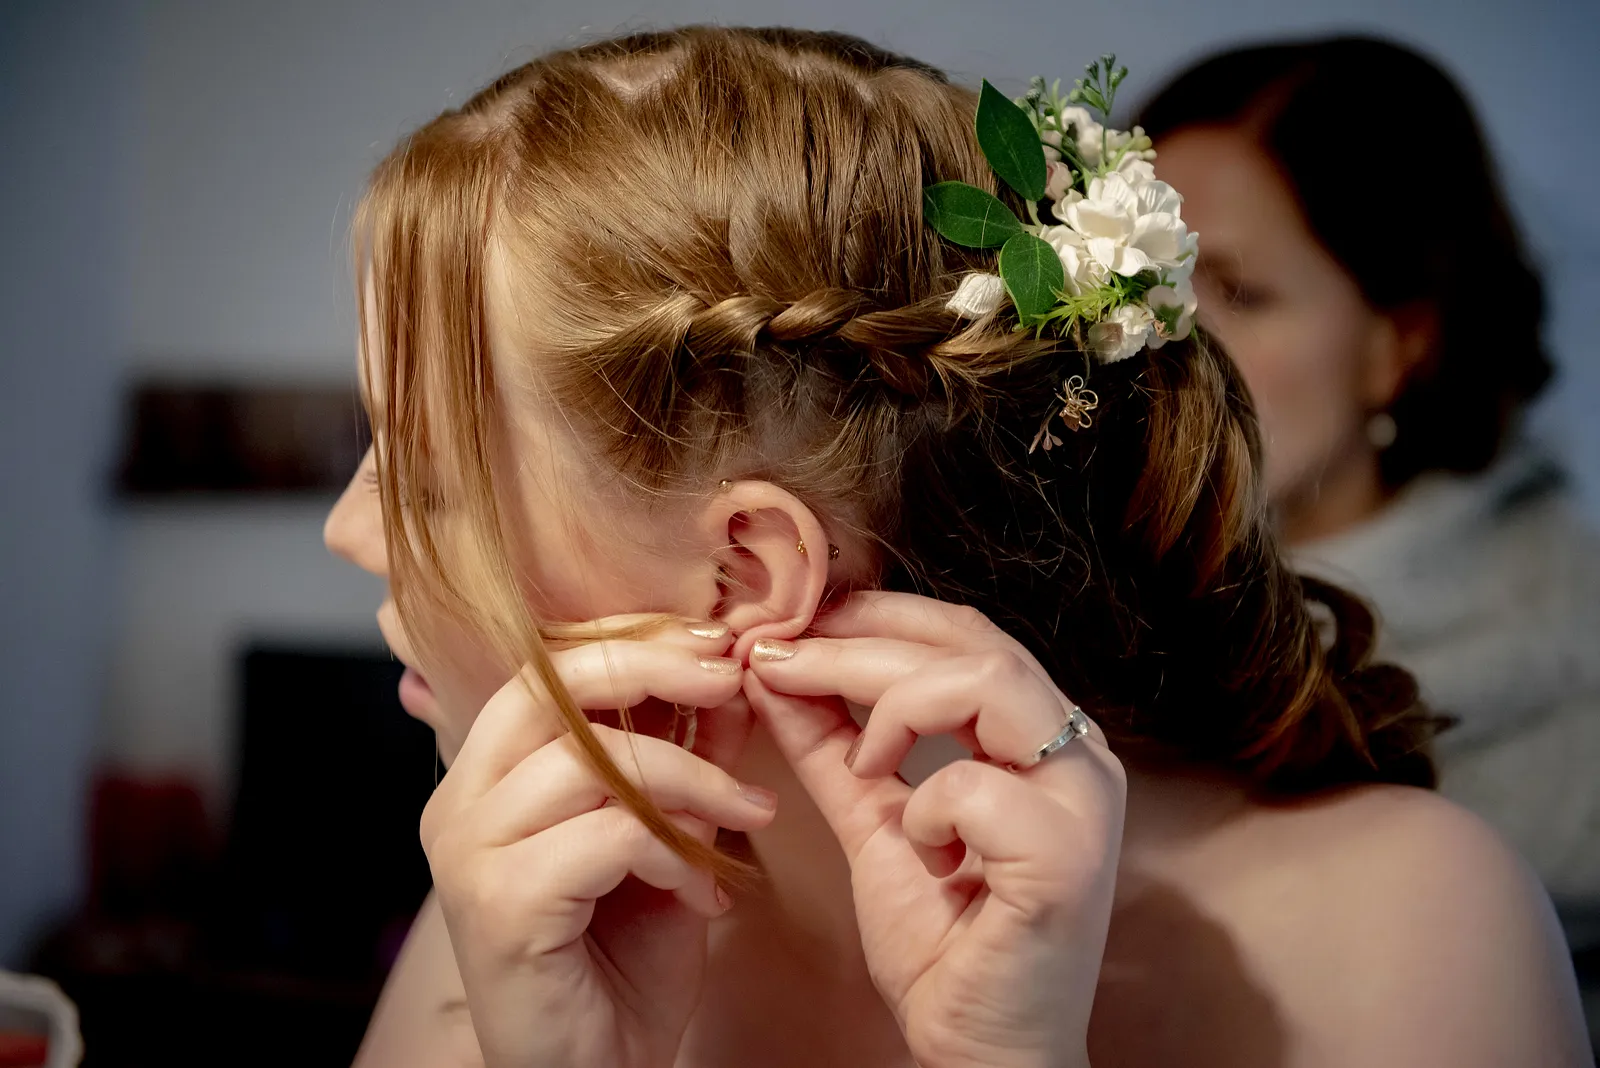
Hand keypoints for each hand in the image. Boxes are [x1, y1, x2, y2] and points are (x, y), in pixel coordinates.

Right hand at [420, 617, 777, 1067]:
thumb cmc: (623, 964)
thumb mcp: (668, 840)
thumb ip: (685, 762)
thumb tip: (729, 676)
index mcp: (487, 779)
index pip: (544, 669)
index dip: (631, 644)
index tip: (714, 645)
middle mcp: (459, 805)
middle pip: (548, 688)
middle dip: (652, 670)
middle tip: (728, 679)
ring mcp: (468, 853)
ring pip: (589, 761)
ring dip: (691, 778)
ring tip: (750, 812)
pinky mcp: (498, 904)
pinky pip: (607, 834)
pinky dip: (673, 850)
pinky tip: (703, 891)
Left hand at [743, 593, 1124, 1067]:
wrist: (978, 1049)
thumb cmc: (942, 943)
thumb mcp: (873, 820)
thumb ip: (831, 745)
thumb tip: (774, 667)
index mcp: (1039, 738)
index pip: (964, 633)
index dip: (875, 614)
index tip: (792, 623)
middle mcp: (1077, 754)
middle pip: (971, 642)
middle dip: (858, 642)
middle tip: (776, 654)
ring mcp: (1083, 801)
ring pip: (986, 681)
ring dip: (892, 704)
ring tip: (857, 761)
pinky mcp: (1068, 857)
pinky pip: (976, 786)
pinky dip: (927, 806)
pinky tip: (920, 847)